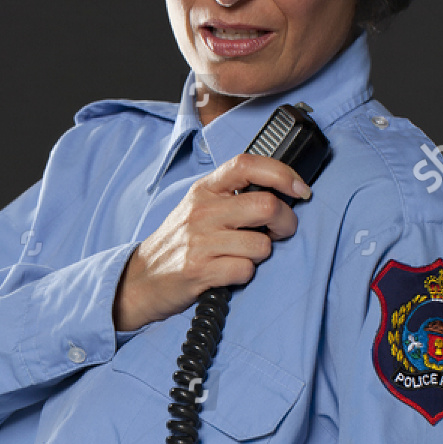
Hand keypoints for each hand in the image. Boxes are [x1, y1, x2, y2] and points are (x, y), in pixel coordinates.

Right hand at [112, 153, 311, 330]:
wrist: (141, 279)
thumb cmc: (180, 244)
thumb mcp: (199, 207)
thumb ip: (233, 196)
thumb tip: (280, 193)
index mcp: (205, 189)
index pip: (248, 164)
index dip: (282, 173)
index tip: (301, 189)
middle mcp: (202, 211)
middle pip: (266, 205)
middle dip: (285, 222)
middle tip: (279, 231)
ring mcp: (199, 241)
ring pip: (261, 245)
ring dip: (262, 255)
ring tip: (244, 256)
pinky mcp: (199, 270)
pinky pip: (245, 270)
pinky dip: (244, 275)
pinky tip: (229, 273)